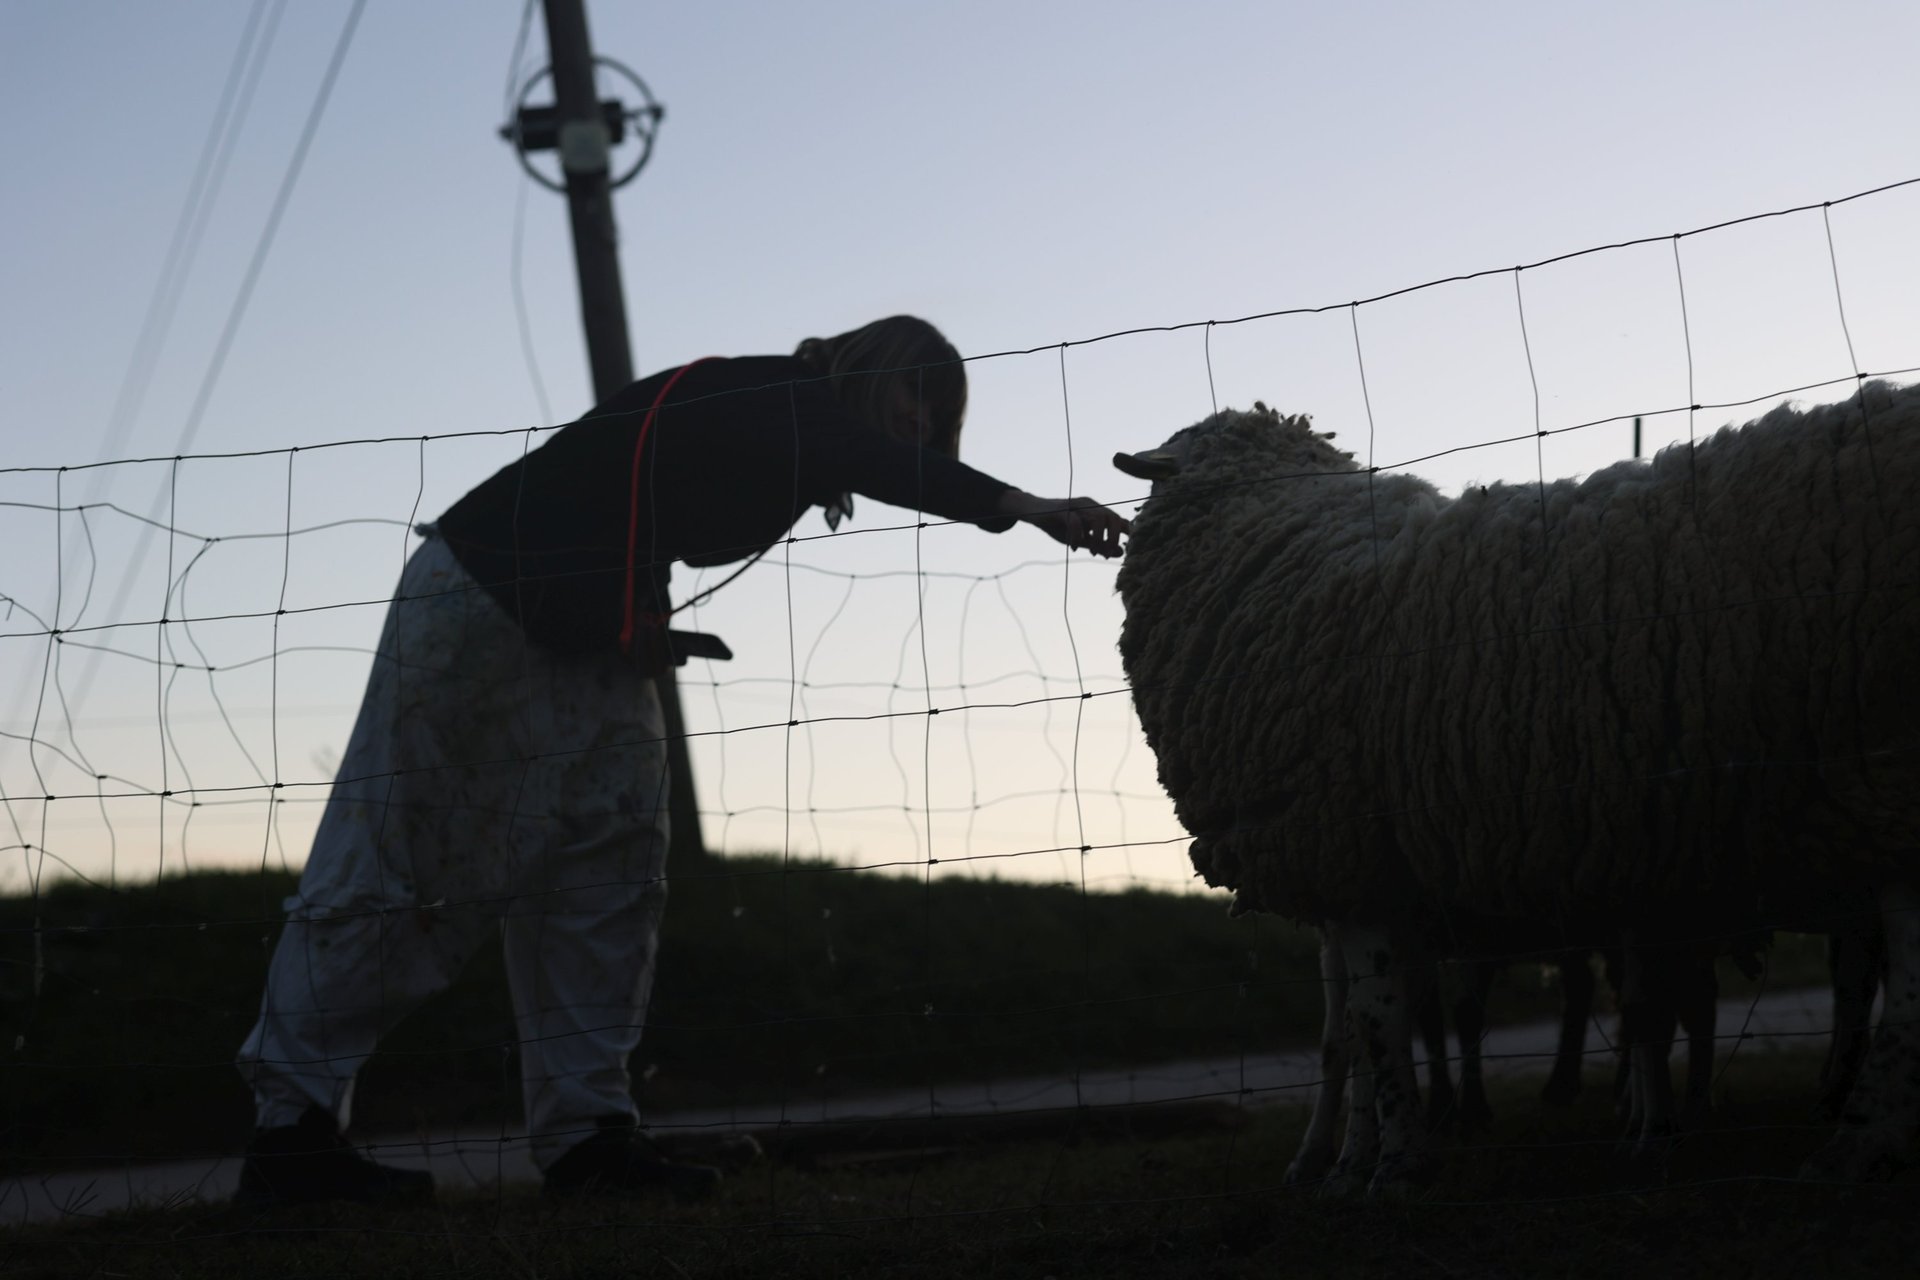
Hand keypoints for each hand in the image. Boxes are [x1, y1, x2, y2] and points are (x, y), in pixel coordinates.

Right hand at [1001, 490, 1130, 556]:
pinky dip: (1077, 537)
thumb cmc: (1057, 525)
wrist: (1032, 511)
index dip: (1126, 533)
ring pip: (1097, 519)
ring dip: (1098, 539)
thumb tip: (1120, 553)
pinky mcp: (1062, 509)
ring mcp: (1076, 505)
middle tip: (1107, 556)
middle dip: (1113, 538)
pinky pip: (1075, 522)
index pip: (1118, 518)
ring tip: (1093, 553)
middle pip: (1112, 517)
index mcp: (1096, 510)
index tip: (1126, 550)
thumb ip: (1099, 545)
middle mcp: (1089, 505)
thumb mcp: (1080, 539)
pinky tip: (1074, 548)